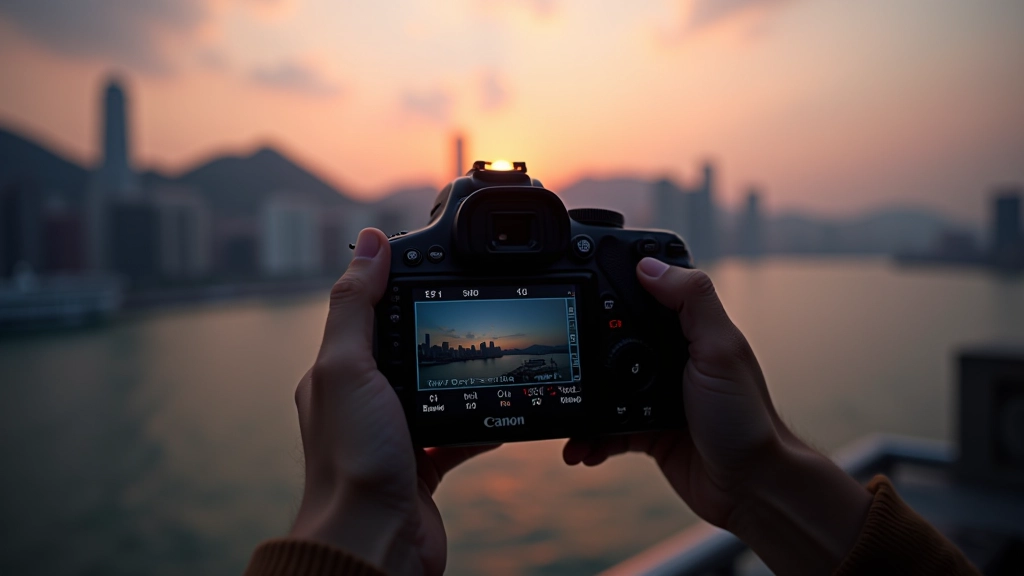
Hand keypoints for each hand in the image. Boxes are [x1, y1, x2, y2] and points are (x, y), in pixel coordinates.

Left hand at [290, 228, 496, 575]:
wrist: (374, 545)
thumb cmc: (353, 461)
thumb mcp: (348, 369)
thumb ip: (356, 306)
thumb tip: (370, 243)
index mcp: (339, 373)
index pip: (368, 313)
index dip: (396, 286)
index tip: (435, 262)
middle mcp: (363, 401)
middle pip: (407, 349)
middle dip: (438, 331)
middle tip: (476, 308)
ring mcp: (395, 434)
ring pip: (436, 389)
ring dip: (462, 375)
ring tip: (494, 355)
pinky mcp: (424, 465)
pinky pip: (458, 430)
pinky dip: (481, 420)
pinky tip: (503, 409)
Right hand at [563, 258, 870, 574]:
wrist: (749, 487)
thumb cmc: (745, 418)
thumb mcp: (720, 350)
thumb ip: (691, 301)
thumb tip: (648, 265)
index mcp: (689, 330)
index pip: (647, 294)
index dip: (614, 283)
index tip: (581, 278)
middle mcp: (670, 358)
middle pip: (612, 339)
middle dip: (584, 349)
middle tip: (566, 357)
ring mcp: (655, 394)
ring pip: (603, 387)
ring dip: (581, 401)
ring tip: (565, 411)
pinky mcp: (645, 429)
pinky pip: (605, 428)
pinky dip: (590, 438)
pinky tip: (581, 448)